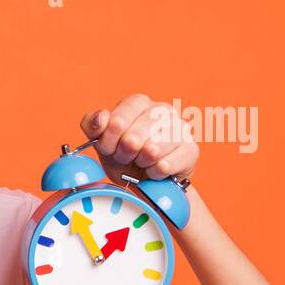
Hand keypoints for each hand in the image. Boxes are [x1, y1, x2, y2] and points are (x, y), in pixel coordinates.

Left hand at [81, 94, 199, 186]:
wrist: (146, 180)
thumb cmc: (123, 156)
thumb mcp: (102, 140)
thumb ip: (92, 125)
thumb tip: (101, 117)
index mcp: (138, 103)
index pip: (118, 119)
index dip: (109, 140)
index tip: (108, 148)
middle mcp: (162, 110)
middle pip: (133, 137)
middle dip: (124, 153)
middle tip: (125, 157)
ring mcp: (180, 128)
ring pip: (152, 150)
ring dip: (140, 163)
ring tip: (140, 162)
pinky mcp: (191, 149)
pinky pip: (165, 164)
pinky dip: (154, 173)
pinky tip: (154, 170)